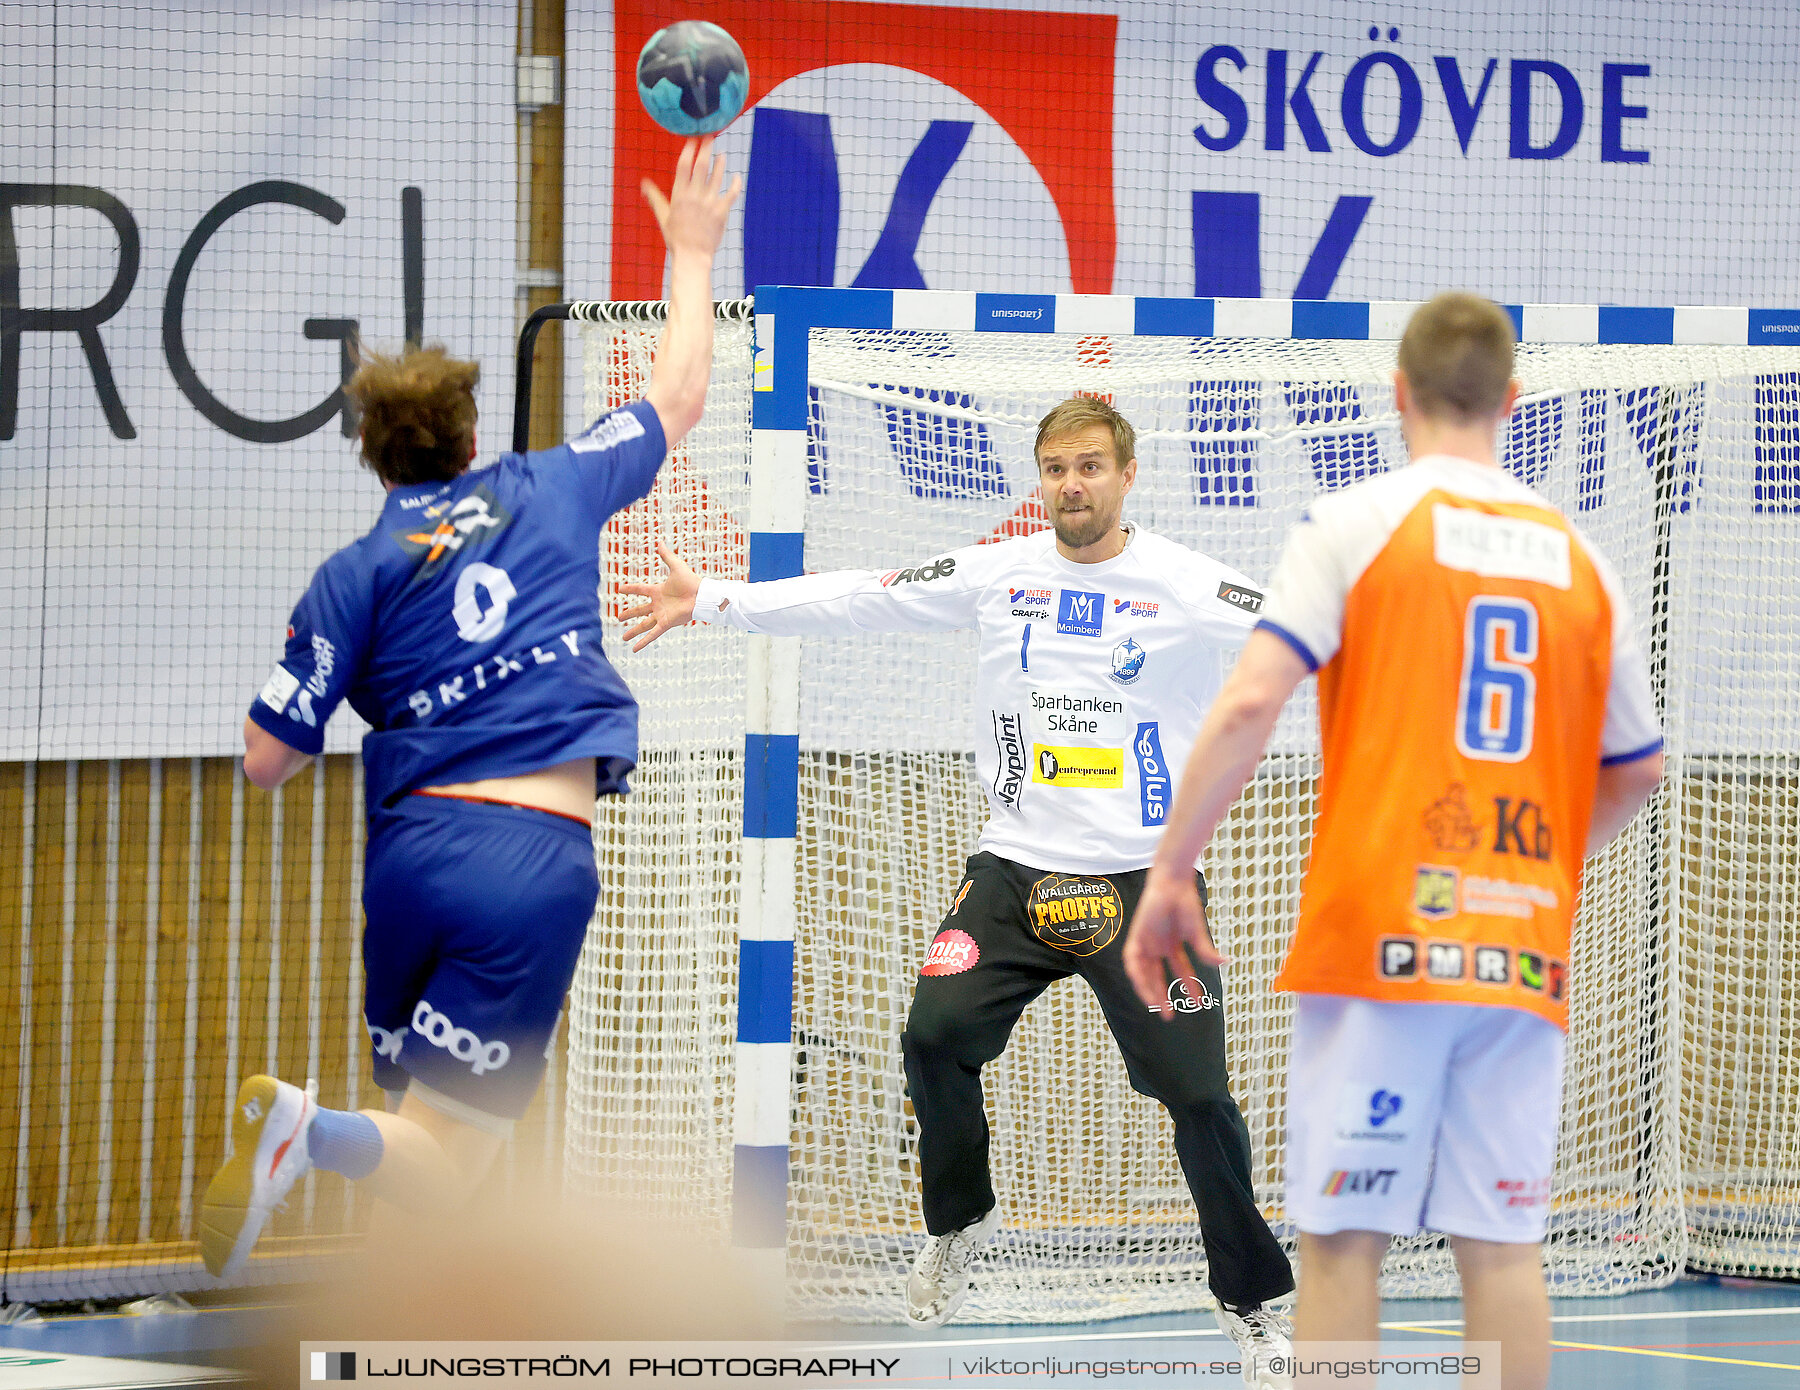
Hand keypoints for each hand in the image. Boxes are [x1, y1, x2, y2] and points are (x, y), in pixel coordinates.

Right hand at [620, 541, 702, 650]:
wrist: (701, 595)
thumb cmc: (691, 581)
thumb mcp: (676, 566)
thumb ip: (666, 556)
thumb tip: (659, 542)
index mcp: (658, 591)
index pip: (640, 590)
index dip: (630, 589)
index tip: (619, 589)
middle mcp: (658, 605)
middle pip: (639, 610)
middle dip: (629, 614)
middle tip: (618, 617)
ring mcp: (661, 615)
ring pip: (643, 625)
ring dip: (633, 631)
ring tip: (623, 637)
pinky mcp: (665, 624)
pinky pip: (652, 634)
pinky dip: (643, 642)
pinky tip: (634, 649)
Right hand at [641, 138, 741, 261]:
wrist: (692, 256)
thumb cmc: (676, 238)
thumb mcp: (663, 216)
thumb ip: (654, 197)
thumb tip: (644, 184)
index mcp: (679, 195)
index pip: (684, 166)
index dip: (689, 150)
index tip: (692, 138)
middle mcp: (694, 196)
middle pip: (701, 166)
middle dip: (705, 149)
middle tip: (710, 135)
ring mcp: (709, 203)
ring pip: (717, 177)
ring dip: (720, 163)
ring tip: (721, 154)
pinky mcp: (721, 212)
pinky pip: (731, 194)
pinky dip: (735, 184)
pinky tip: (736, 176)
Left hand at [1123, 870, 1224, 1015]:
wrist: (1172, 883)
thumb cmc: (1185, 903)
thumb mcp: (1196, 932)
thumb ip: (1205, 951)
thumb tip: (1225, 963)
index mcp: (1173, 945)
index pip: (1180, 971)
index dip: (1188, 988)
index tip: (1197, 1004)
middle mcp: (1158, 946)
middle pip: (1157, 976)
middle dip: (1162, 995)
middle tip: (1169, 1016)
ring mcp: (1146, 942)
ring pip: (1144, 972)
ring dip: (1148, 989)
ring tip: (1157, 1006)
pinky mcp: (1136, 936)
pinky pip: (1132, 961)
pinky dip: (1137, 974)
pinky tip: (1143, 985)